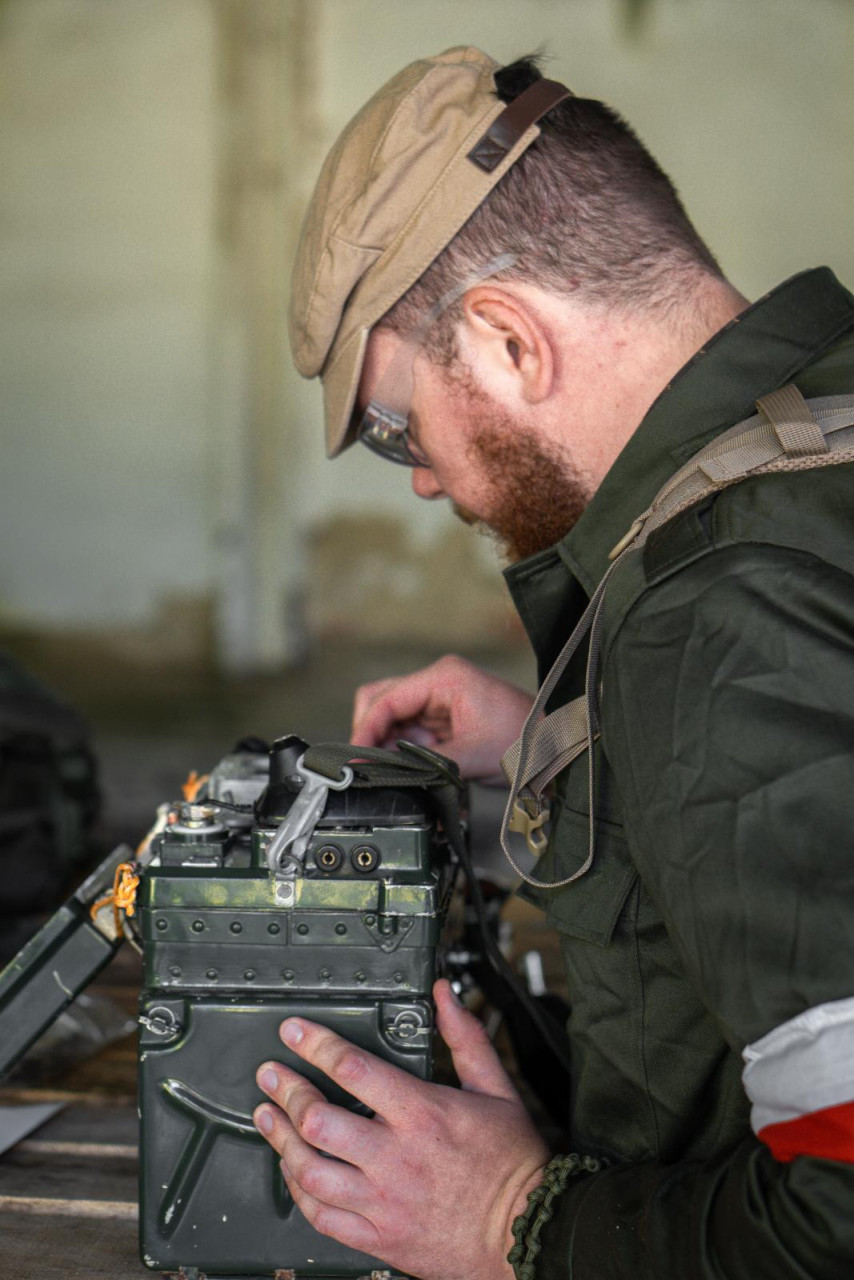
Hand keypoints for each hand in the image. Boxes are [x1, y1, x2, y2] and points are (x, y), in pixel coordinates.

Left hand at [253, 979, 548, 1279]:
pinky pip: (322, 1217)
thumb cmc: (513, 1163)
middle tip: (270, 1075)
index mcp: (423, 1114)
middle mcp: (396, 1157)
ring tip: (268, 1117)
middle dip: (287, 1091)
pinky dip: (299, 1191)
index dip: (315, 1044)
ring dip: (281, 1140)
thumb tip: (444, 995)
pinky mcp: (379, 1238)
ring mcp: (383, 1202)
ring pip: (311, 1171)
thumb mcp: (496, 1088)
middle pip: (319, 1120)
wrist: (527, 1233)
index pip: (354, 1069)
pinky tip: (293, 1171)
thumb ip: (465, 1037)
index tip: (294, 1032)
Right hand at [351, 655, 533, 782]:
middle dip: (373, 736)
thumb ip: (419, 763)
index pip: (386, 699)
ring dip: (390, 747)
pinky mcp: (445, 717)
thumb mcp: (469, 757)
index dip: (366, 731)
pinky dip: (405, 752)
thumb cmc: (526, 743)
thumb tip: (379, 771)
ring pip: (392, 719)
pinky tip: (414, 769)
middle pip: (381, 702)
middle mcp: (438, 681)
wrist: (559, 748)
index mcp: (444, 677)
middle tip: (372, 767)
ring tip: (402, 772)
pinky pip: (411, 732)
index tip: (356, 760)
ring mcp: (440, 698)